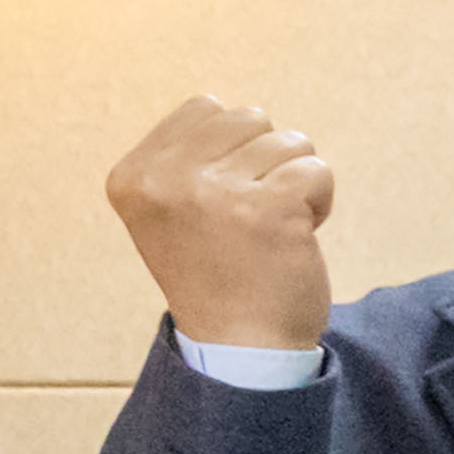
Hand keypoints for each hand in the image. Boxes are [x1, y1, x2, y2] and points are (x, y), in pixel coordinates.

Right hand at [111, 93, 337, 351]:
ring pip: (289, 141)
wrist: (242, 346)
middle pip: (250, 117)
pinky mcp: (268, 207)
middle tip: (254, 214)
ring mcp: (214, 192)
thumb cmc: (218, 273)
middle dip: (267, 159)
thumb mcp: (170, 212)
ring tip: (272, 228)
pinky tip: (296, 236)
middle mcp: (164, 180)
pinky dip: (320, 200)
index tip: (224, 199)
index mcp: (133, 176)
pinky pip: (316, 169)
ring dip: (295, 182)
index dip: (233, 148)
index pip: (204, 108)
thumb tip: (228, 110)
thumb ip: (185, 160)